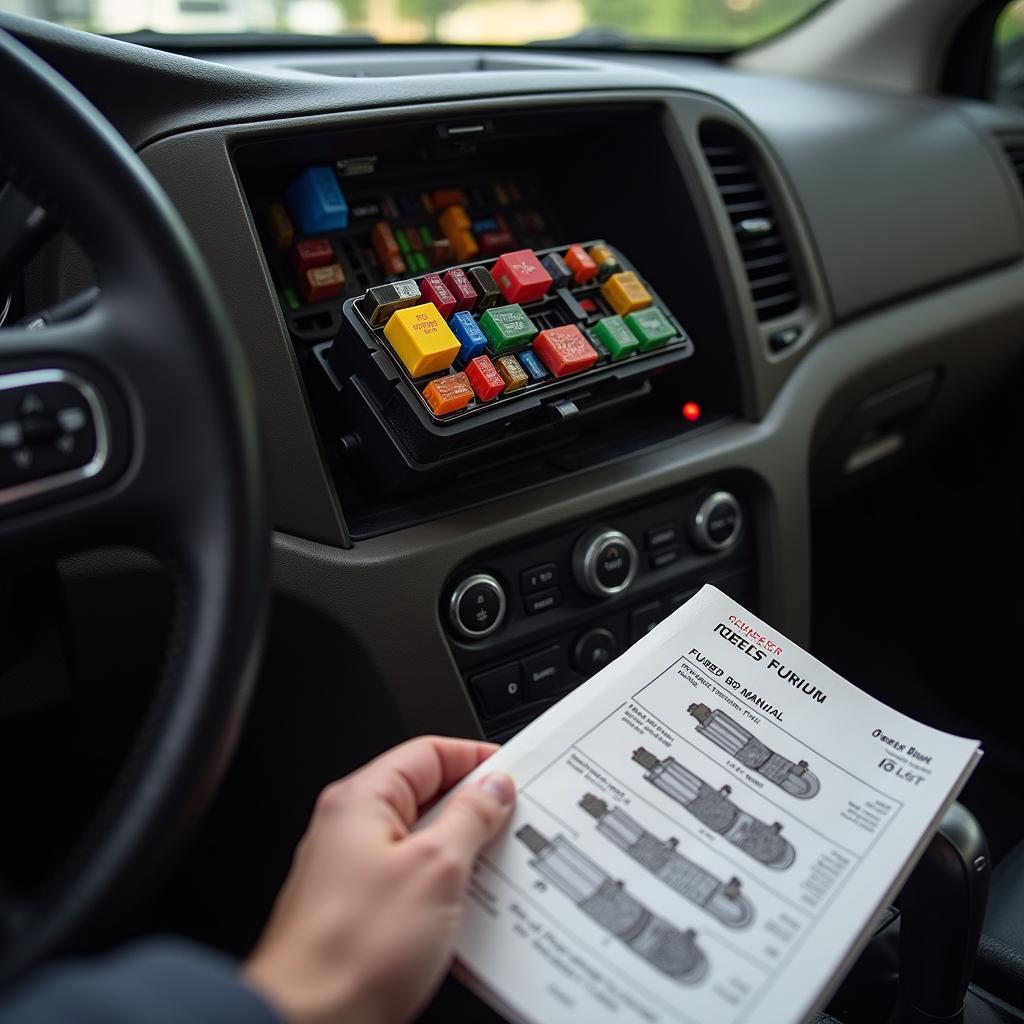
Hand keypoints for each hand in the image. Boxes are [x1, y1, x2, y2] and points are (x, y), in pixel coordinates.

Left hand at [243, 736, 515, 1023]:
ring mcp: (351, 871)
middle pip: (426, 797)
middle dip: (474, 811)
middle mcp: (350, 829)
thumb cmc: (351, 951)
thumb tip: (492, 788)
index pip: (428, 753)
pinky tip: (467, 914)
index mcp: (361, 801)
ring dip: (461, 855)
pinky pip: (411, 882)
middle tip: (512, 825)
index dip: (474, 759)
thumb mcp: (436, 870)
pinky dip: (442, 891)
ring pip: (421, 843)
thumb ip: (470, 818)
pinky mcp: (359, 911)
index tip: (512, 775)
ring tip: (495, 873)